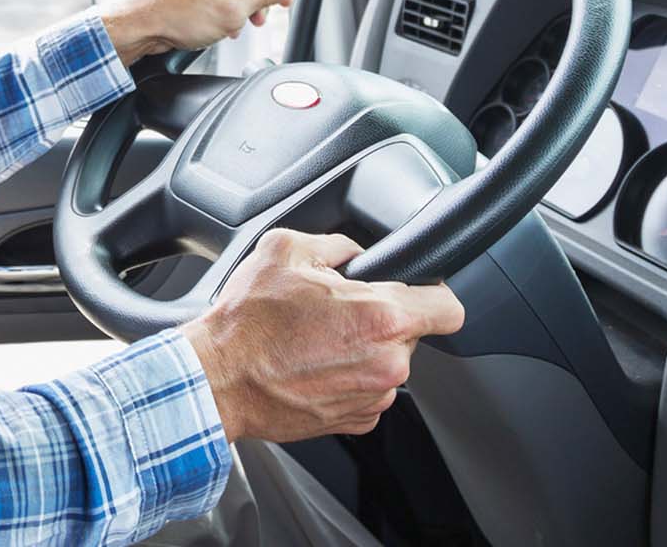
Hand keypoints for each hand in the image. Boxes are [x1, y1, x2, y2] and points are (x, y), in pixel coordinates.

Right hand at [181, 231, 464, 442]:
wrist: (217, 379)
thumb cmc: (247, 321)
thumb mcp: (286, 249)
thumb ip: (337, 244)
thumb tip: (354, 253)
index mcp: (382, 317)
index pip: (449, 308)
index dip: (434, 292)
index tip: (418, 292)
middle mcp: (387, 363)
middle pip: (411, 333)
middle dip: (380, 318)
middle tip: (335, 311)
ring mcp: (373, 398)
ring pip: (387, 362)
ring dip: (362, 350)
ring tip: (315, 340)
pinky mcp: (355, 422)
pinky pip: (368, 391)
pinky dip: (348, 378)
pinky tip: (312, 366)